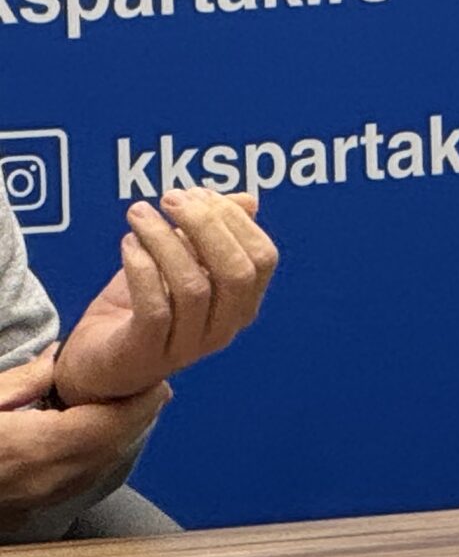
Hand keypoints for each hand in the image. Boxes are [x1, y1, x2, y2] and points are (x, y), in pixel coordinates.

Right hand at [0, 347, 168, 530]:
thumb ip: (28, 379)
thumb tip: (63, 358)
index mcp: (38, 448)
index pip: (113, 423)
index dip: (141, 399)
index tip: (157, 377)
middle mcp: (49, 480)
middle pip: (117, 445)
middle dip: (138, 414)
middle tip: (151, 385)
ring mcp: (41, 499)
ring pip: (104, 464)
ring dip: (121, 433)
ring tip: (128, 403)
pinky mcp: (32, 508)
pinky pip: (81, 478)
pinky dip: (97, 452)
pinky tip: (91, 432)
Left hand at [53, 190, 276, 407]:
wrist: (97, 363)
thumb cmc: (140, 308)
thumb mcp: (179, 263)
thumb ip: (211, 234)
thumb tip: (248, 200)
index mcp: (241, 305)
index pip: (262, 258)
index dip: (233, 219)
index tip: (196, 192)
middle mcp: (224, 329)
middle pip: (236, 272)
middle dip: (206, 225)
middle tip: (171, 198)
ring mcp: (188, 346)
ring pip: (193, 286)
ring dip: (165, 240)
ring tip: (140, 214)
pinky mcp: (147, 352)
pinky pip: (154, 308)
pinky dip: (141, 268)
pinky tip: (128, 243)